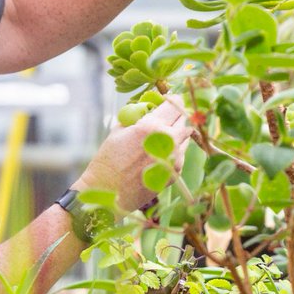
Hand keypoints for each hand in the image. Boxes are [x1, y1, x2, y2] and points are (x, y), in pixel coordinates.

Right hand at [75, 99, 191, 213]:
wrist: (107, 192)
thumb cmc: (108, 160)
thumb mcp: (119, 130)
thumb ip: (138, 116)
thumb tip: (150, 107)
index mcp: (151, 126)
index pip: (174, 104)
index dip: (172, 100)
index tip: (169, 101)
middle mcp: (167, 141)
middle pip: (183, 119)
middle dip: (174, 117)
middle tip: (165, 120)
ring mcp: (173, 158)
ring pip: (185, 138)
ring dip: (176, 134)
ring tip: (159, 139)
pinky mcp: (175, 173)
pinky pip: (181, 155)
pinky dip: (174, 151)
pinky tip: (158, 156)